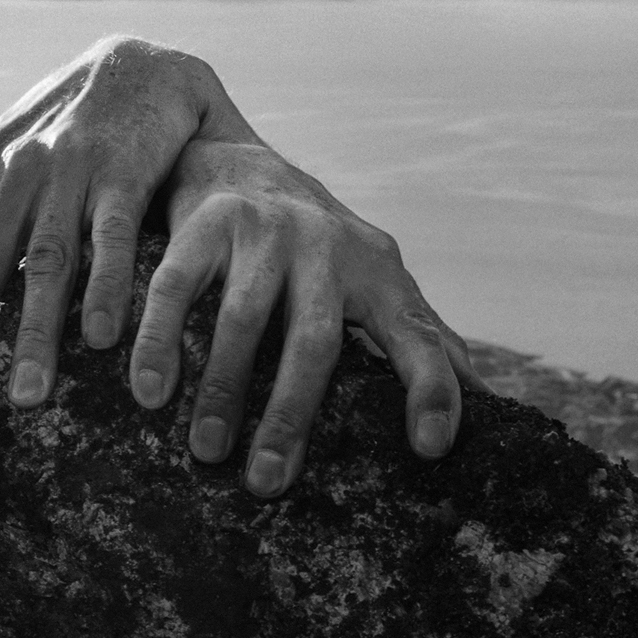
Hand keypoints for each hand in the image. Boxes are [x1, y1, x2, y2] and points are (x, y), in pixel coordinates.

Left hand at [0, 35, 247, 422]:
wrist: (138, 62)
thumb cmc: (63, 134)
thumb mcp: (3, 168)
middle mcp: (7, 178)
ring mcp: (63, 172)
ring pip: (42, 264)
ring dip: (33, 335)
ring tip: (26, 398)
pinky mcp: (122, 170)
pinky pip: (112, 237)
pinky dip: (106, 288)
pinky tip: (100, 338)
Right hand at [133, 136, 479, 494]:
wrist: (231, 154)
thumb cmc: (310, 245)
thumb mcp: (374, 277)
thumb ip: (420, 332)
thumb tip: (487, 397)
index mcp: (378, 272)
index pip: (418, 333)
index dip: (430, 388)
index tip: (430, 448)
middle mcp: (327, 247)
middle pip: (315, 341)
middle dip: (291, 415)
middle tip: (266, 483)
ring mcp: (265, 229)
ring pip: (245, 319)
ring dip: (224, 390)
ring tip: (206, 453)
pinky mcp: (206, 221)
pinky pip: (178, 288)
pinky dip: (159, 342)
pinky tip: (150, 392)